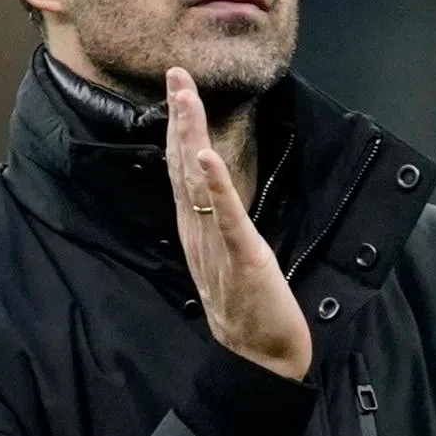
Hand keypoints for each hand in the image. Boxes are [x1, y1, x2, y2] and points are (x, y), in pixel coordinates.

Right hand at [164, 67, 312, 380]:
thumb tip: (213, 197)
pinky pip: (227, 217)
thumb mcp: (227, 259)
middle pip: (182, 166)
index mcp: (197, 231)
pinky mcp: (244, 257)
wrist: (260, 360)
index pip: (182, 170)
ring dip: (190, 136)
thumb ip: (217, 227)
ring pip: (197, 183)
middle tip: (175, 75)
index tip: (177, 90)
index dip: (178, 128)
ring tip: (184, 98)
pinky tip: (204, 156)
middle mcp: (198, 233)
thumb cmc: (249, 310)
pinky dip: (216, 185)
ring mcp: (217, 244)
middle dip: (179, 117)